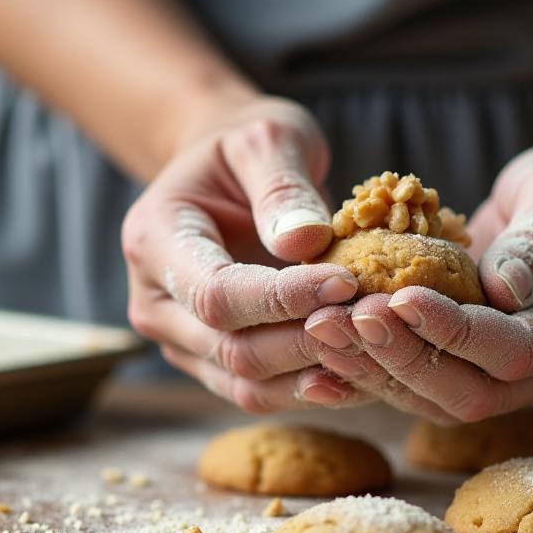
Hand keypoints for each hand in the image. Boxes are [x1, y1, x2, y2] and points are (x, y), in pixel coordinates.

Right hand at [122, 97, 372, 412]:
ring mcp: (180, 341)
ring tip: (377, 351)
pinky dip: (314, 388)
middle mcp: (154, 303)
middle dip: (309, 342)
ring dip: (316, 376)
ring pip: (247, 386)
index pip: (216, 294)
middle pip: (232, 351)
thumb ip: (282, 186)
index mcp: (154, 241)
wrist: (227, 173)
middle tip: (377, 321)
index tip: (348, 281)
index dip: (283, 299)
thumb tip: (306, 241)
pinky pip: (262, 393)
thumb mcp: (266, 139)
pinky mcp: (212, 363)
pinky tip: (363, 371)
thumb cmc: (245, 147)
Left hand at [306, 141, 532, 422]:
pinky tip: (320, 360)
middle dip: (400, 360)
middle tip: (338, 320)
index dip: (452, 333)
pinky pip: (424, 385)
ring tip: (319, 330)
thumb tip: (501, 288)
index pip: (515, 351)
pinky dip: (373, 373)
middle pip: (472, 392)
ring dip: (375, 370)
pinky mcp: (479, 365)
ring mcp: (520, 376)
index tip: (395, 299)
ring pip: (440, 400)